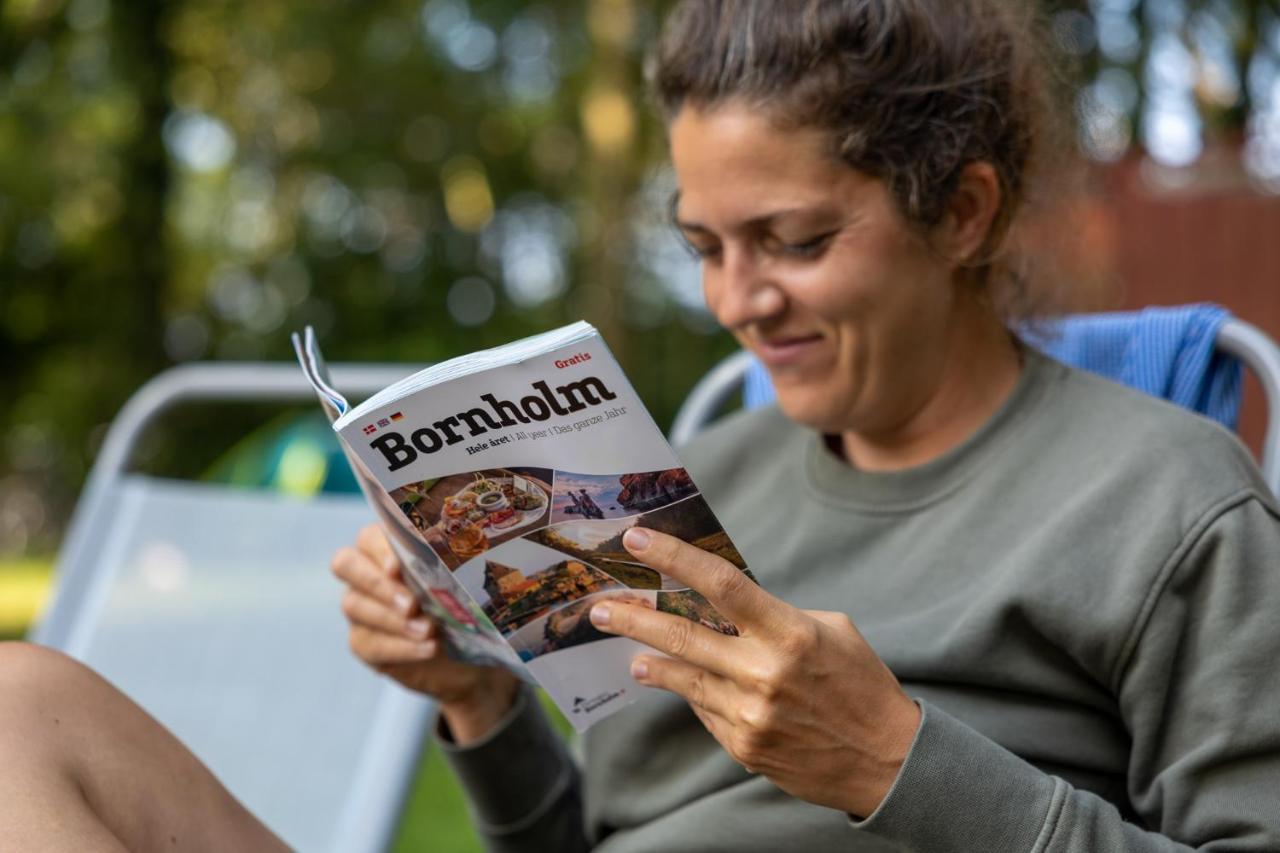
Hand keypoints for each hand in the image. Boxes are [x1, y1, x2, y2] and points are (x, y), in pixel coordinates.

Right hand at [331, 523, 517, 741]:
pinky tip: (428, 649)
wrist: (468, 654)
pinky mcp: (363, 641)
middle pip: (346, 564)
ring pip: (354, 605)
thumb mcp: (462, 581)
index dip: (379, 549)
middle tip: (411, 604)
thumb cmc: (464, 603)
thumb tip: (457, 561)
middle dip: (378, 584)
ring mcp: (359, 607)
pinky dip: (400, 647)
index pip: (368, 537)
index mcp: (388, 546)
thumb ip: (450, 566)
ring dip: (392, 620)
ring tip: (427, 630)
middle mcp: (366, 572)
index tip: (398, 567)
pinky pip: (368, 643)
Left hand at [588, 528, 920, 817]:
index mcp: (791, 632)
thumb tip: (721, 601)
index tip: (638, 541)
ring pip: (684, 678)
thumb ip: (774, 614)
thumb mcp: (830, 630)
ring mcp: (751, 715)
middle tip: (600, 607)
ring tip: (629, 649)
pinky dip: (691, 693)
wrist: (887, 760)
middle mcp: (765, 673)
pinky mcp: (744, 747)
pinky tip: (680, 683)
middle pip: (682, 635)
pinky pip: (704, 711)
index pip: (721, 585)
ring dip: (651, 660)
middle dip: (634, 618)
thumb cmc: (860, 683)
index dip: (675, 559)